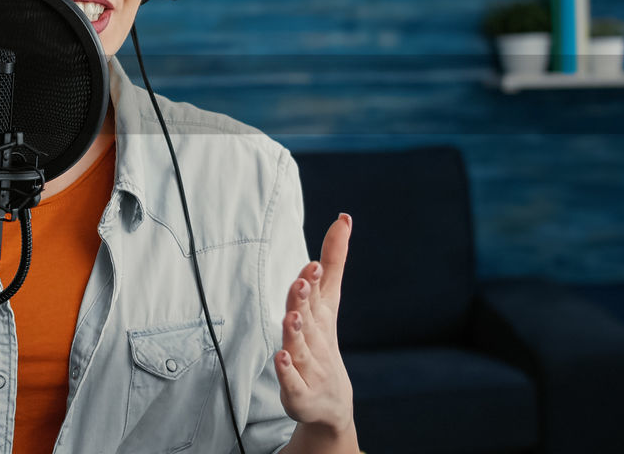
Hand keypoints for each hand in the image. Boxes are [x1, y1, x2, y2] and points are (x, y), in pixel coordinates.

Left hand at [275, 212, 354, 434]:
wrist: (330, 404)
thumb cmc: (323, 344)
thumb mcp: (327, 303)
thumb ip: (331, 263)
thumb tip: (343, 220)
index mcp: (321, 317)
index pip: (321, 291)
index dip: (318, 275)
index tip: (315, 260)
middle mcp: (317, 339)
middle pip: (309, 315)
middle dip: (305, 298)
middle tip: (305, 278)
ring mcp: (309, 366)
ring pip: (300, 346)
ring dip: (296, 330)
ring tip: (292, 316)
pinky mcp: (299, 392)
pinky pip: (291, 381)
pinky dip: (287, 371)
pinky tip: (281, 358)